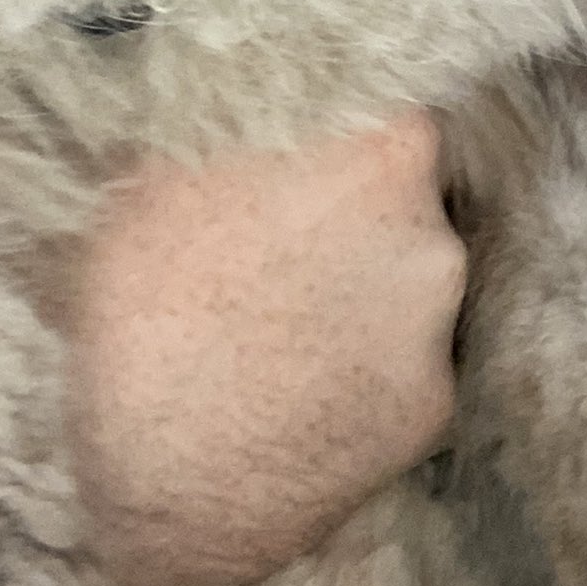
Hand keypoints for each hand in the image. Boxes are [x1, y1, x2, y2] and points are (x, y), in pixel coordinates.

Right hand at [69, 112, 465, 585]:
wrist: (161, 476)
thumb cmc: (147, 311)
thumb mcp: (156, 182)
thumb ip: (222, 135)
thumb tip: (221, 109)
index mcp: (381, 158)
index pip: (388, 112)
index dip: (342, 128)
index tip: (303, 148)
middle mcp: (433, 239)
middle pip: (403, 200)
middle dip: (345, 215)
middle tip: (274, 240)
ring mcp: (439, 332)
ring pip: (401, 285)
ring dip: (351, 291)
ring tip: (272, 322)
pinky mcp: (433, 411)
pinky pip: (397, 367)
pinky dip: (356, 370)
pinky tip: (292, 384)